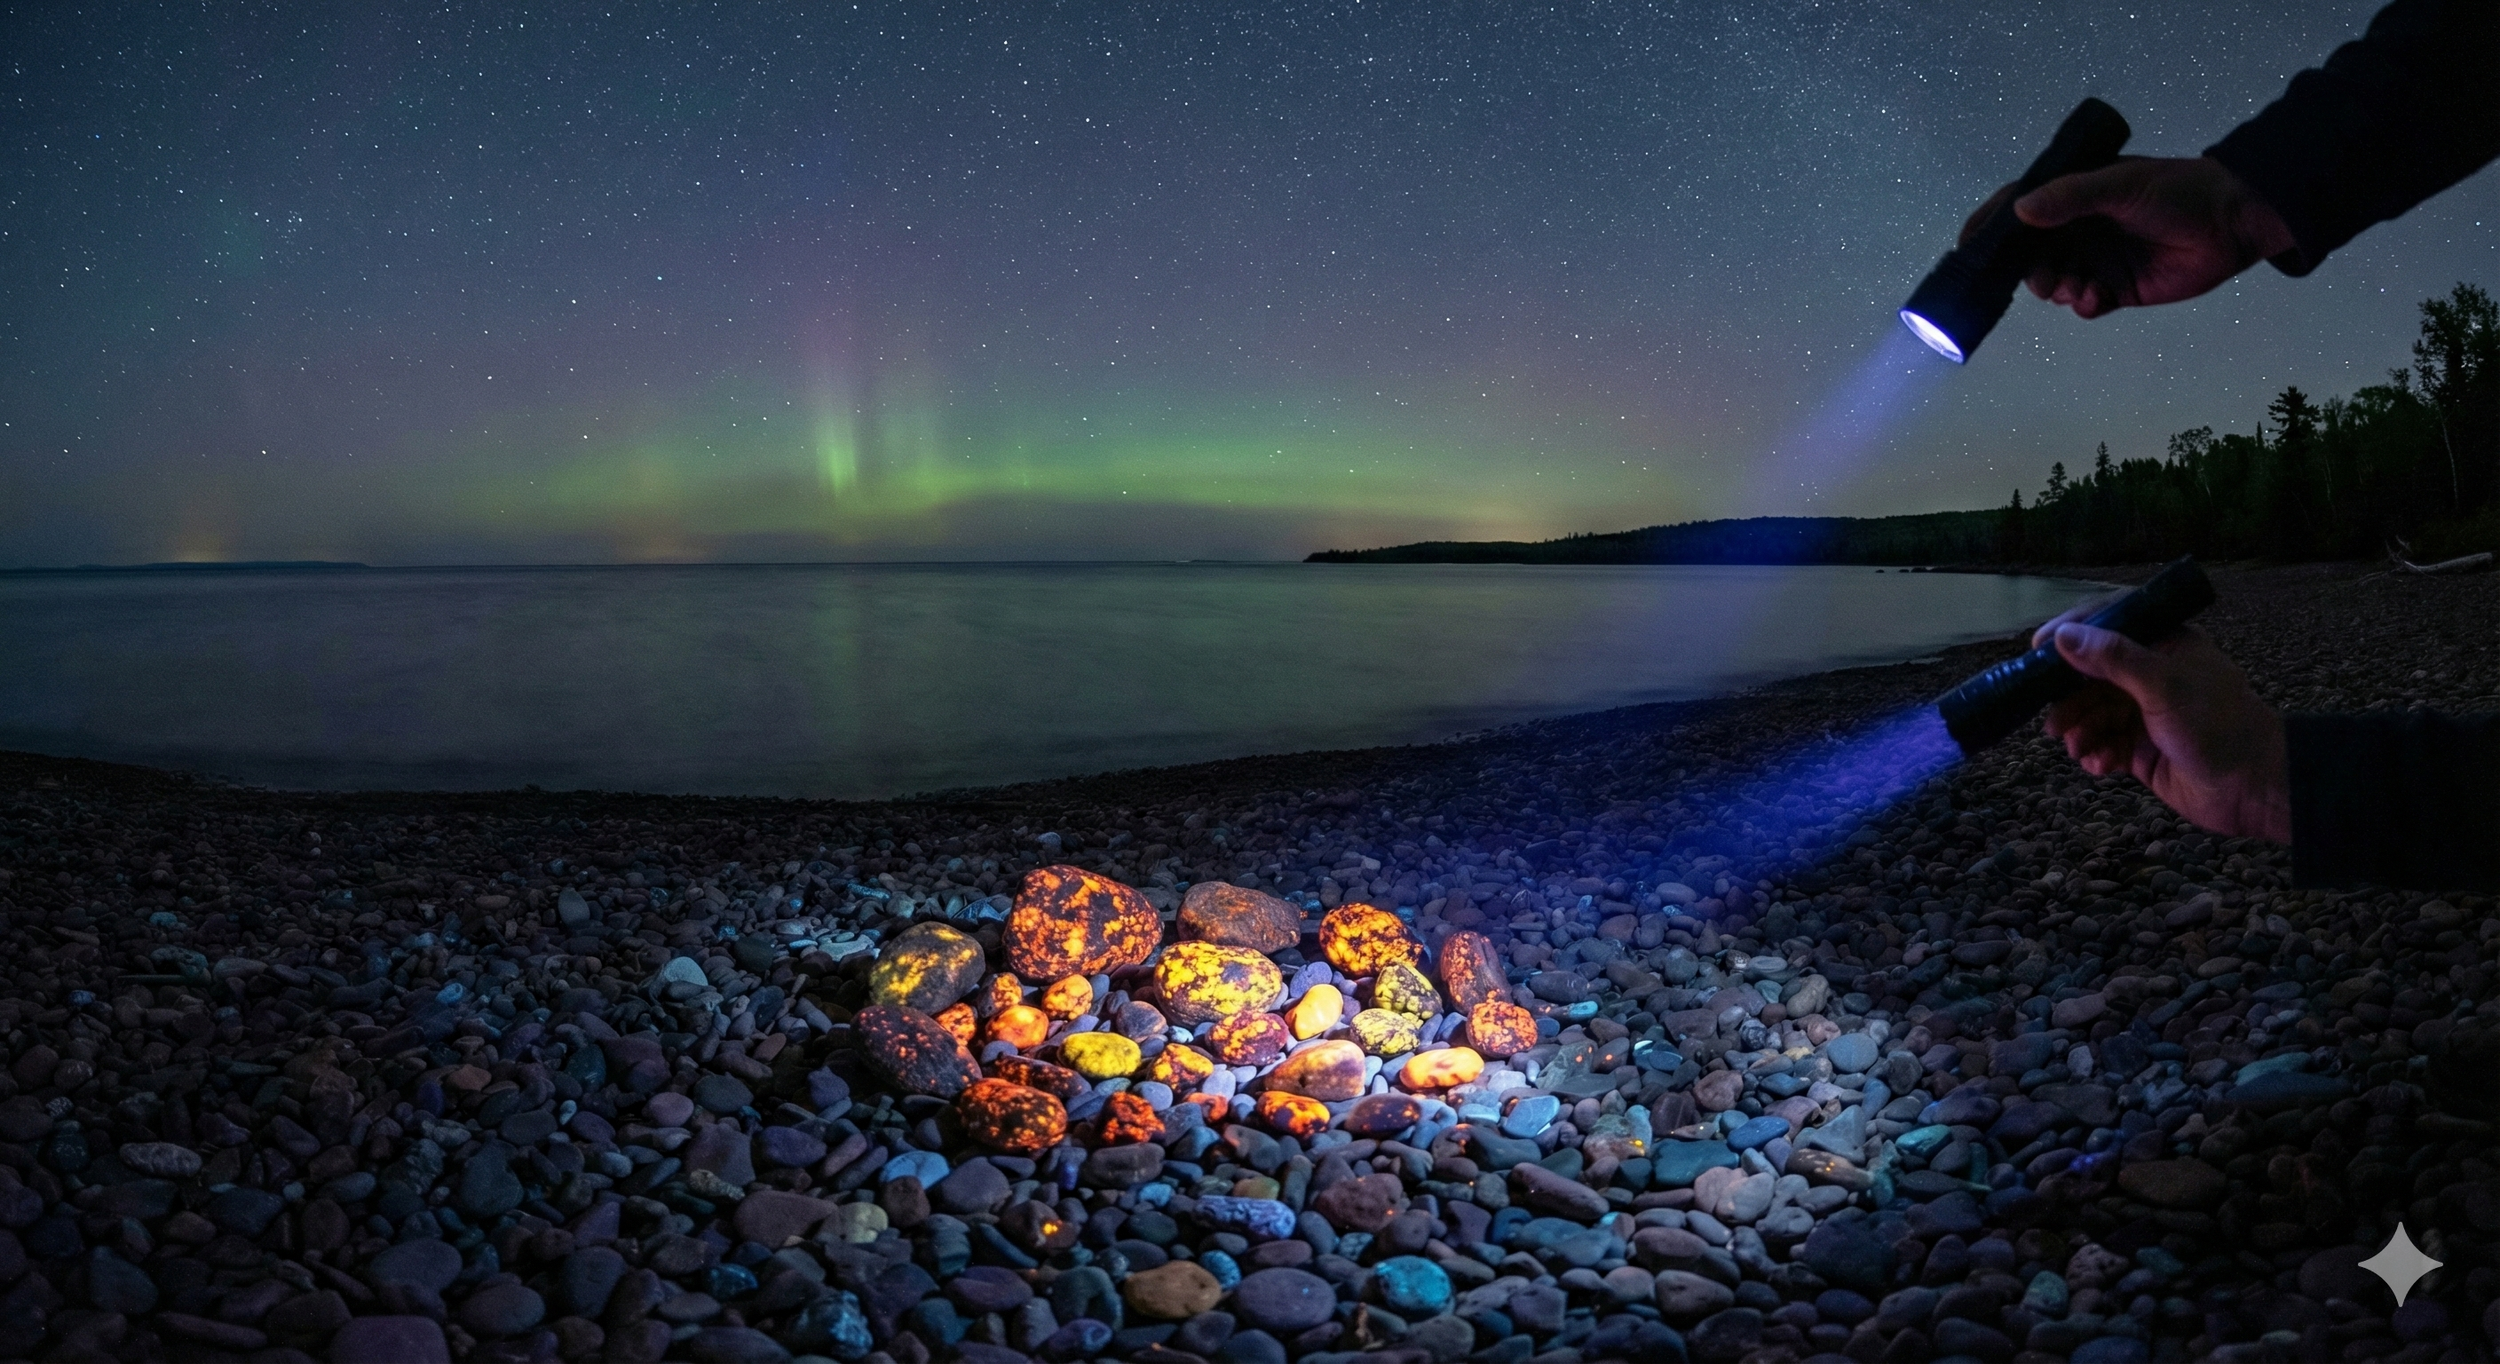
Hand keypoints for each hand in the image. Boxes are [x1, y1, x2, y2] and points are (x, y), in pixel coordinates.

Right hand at [1960, 156, 2296, 319]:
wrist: (2231, 223)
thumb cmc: (2176, 192)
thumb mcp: (2120, 185)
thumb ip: (2070, 196)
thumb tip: (2020, 212)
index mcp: (2073, 197)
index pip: (2019, 209)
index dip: (1991, 227)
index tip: (1969, 248)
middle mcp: (2079, 229)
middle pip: (2030, 256)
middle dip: (2028, 271)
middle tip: (2044, 279)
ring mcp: (2096, 259)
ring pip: (2053, 284)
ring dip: (2057, 289)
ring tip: (2078, 287)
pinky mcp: (2116, 289)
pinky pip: (2083, 304)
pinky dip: (2083, 304)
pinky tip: (2097, 297)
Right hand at [2031, 607, 2291, 842]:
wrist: (2253, 787)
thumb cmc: (2216, 725)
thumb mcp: (2164, 685)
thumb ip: (2113, 658)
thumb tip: (2062, 636)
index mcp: (2164, 646)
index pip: (2109, 625)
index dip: (2071, 635)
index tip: (2038, 650)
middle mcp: (2151, 675)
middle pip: (2091, 676)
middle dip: (2069, 699)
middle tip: (2052, 722)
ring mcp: (2145, 713)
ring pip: (2093, 713)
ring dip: (2080, 731)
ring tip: (2078, 749)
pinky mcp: (2141, 749)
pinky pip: (2104, 744)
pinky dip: (2095, 754)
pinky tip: (2099, 765)